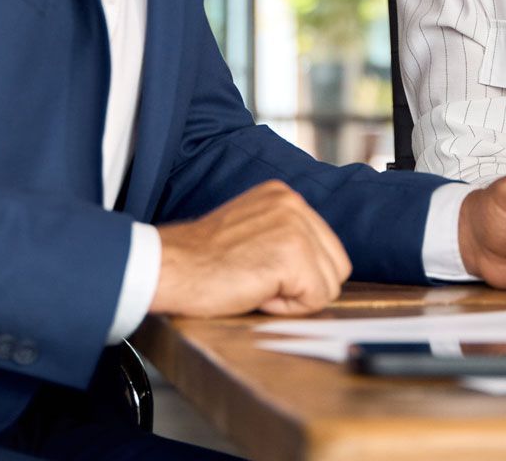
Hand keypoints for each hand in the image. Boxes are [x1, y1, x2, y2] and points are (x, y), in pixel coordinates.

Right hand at [151, 180, 351, 316]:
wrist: (169, 268)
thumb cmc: (201, 261)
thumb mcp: (251, 231)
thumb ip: (285, 236)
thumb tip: (317, 266)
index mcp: (284, 196)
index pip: (327, 247)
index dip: (298, 274)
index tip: (261, 270)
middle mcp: (294, 203)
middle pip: (336, 265)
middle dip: (303, 285)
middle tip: (258, 280)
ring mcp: (295, 227)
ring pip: (330, 284)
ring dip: (295, 297)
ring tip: (255, 284)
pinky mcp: (292, 255)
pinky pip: (316, 299)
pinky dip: (288, 308)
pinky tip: (256, 292)